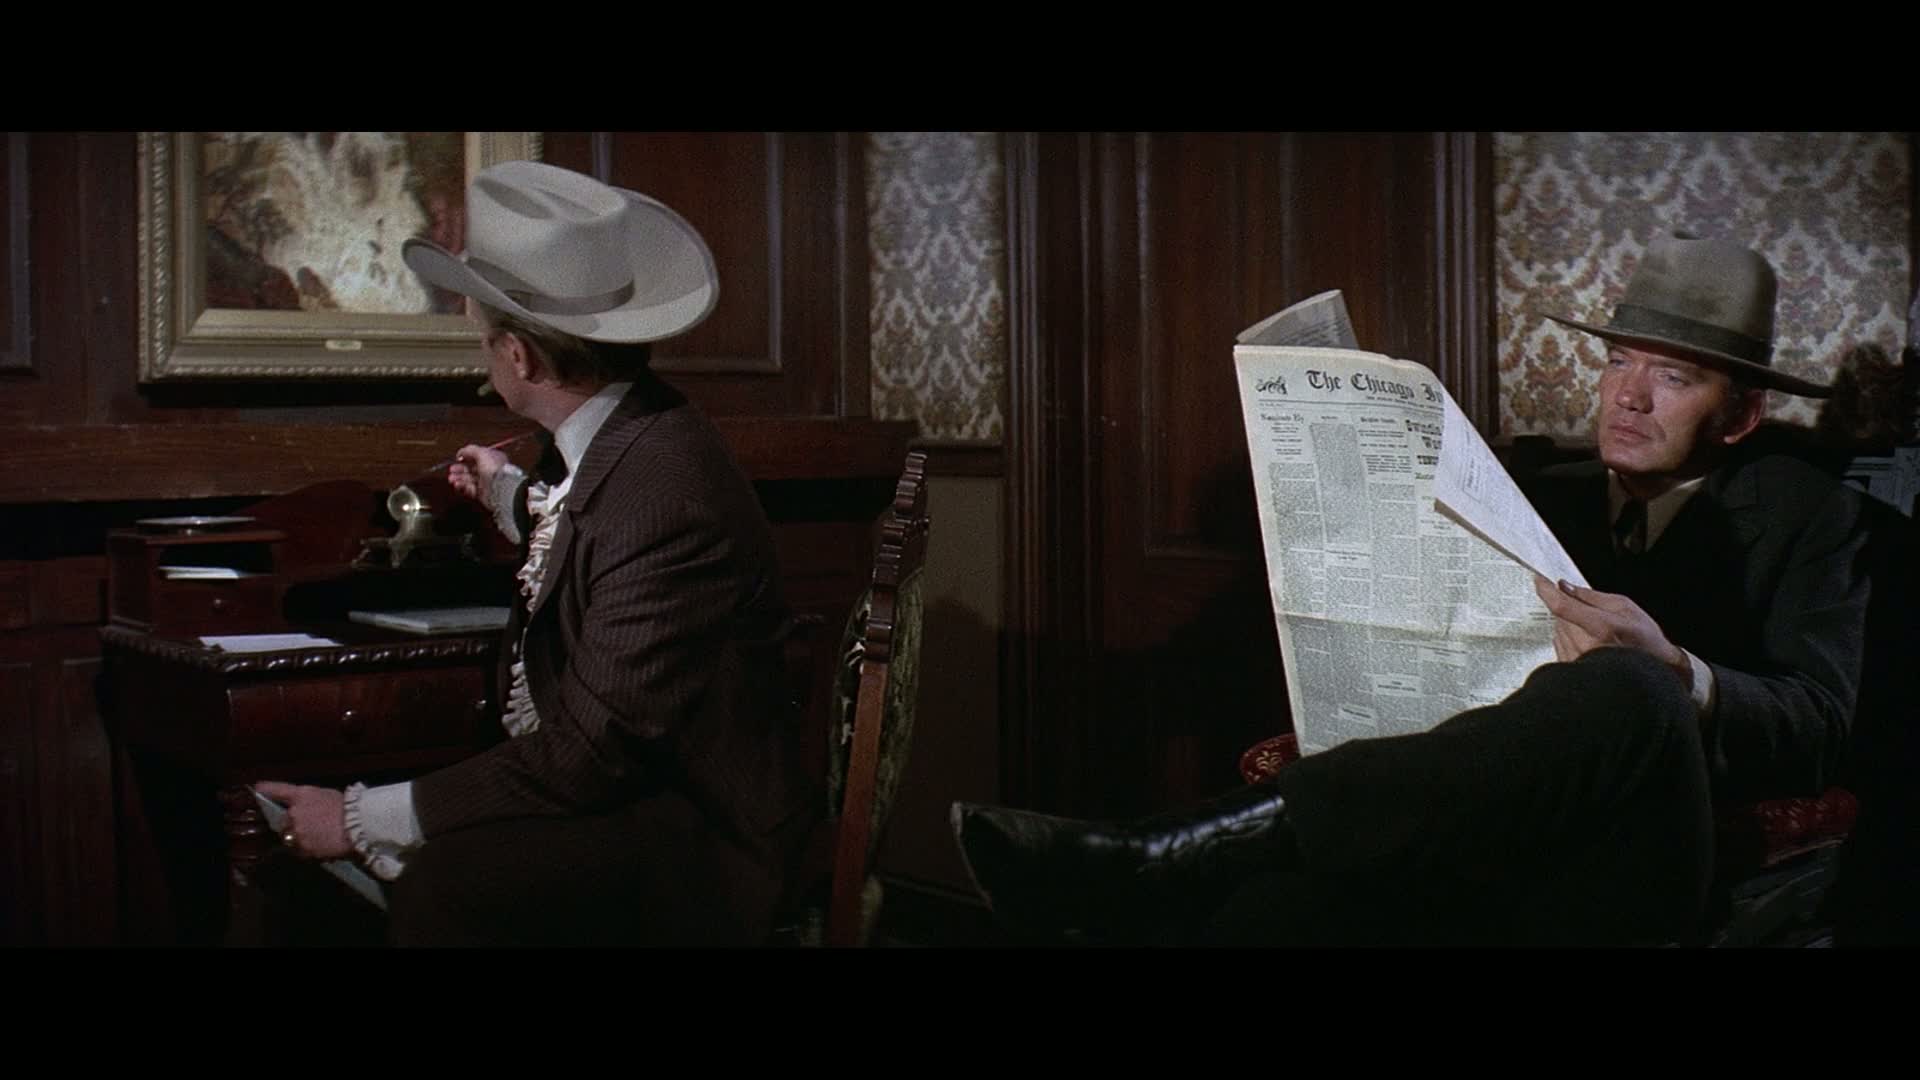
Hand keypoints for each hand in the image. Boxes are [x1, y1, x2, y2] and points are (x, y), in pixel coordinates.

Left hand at [254, 781, 352, 860]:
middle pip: (284, 819)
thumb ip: (312, 801)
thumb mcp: (329, 795)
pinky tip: (322, 846)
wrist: (360, 825)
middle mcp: (294, 812)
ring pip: (290, 836)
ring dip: (299, 837)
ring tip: (318, 838)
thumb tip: (305, 808)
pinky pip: (299, 849)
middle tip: (311, 826)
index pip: (276, 790)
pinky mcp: (302, 847)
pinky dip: (307, 849)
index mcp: (302, 794)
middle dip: (292, 823)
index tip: (258, 789)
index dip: (265, 789)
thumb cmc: (350, 807)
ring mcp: (296, 831)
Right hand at [448, 445, 509, 506]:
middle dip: (460, 469)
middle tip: (452, 470)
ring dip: (459, 478)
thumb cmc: (495, 470)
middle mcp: (490, 471)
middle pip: (471, 469)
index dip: (467, 456)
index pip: (478, 456)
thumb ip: (470, 450)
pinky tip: (457, 485)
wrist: (501, 488)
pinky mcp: (483, 493)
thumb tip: (461, 452)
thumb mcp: (481, 453)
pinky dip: (463, 487)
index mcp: (493, 459)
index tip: (458, 458)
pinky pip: (470, 490)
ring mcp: (486, 483)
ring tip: (451, 479)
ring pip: (469, 480)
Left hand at [1532, 575, 1690, 680]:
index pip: (1563, 605)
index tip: (1541, 580)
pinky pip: (1560, 643)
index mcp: (1601, 627)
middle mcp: (1585, 646)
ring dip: (1570, 624)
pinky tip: (1590, 643)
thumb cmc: (1646, 642)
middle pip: (1559, 615)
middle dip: (1568, 608)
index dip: (1547, 590)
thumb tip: (1566, 587)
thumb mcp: (1625, 608)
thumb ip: (1592, 596)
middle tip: (1588, 612)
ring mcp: (1577, 659)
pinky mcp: (1571, 666)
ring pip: (1558, 628)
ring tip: (1595, 632)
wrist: (1651, 673)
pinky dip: (1570, 638)